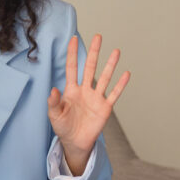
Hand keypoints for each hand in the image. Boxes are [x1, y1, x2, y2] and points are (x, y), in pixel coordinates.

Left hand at [47, 34, 129, 174]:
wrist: (75, 142)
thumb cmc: (63, 127)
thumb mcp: (54, 115)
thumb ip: (53, 102)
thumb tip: (53, 90)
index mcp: (71, 90)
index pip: (72, 68)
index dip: (72, 54)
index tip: (73, 39)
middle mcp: (85, 90)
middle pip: (90, 67)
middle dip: (94, 52)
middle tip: (98, 37)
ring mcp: (96, 98)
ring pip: (104, 78)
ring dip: (110, 65)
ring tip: (116, 51)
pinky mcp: (105, 108)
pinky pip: (114, 94)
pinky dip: (120, 85)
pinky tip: (126, 74)